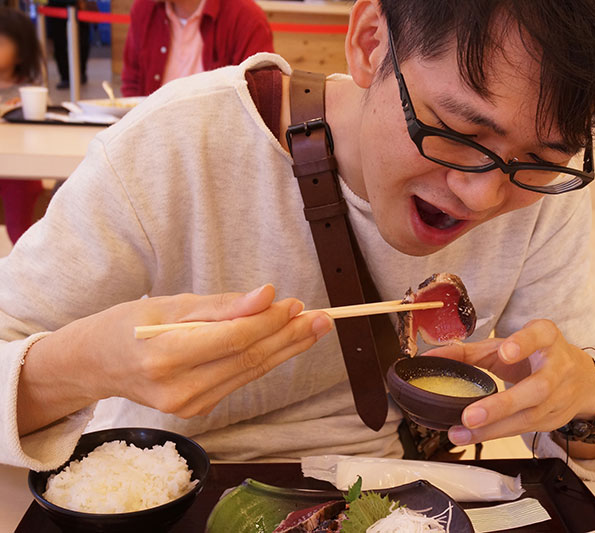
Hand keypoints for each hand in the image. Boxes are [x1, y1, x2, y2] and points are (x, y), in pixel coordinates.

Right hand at [18, 285, 332, 434]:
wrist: (97, 365)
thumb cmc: (128, 326)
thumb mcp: (168, 305)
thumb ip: (220, 306)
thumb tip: (267, 296)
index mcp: (165, 357)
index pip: (234, 339)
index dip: (269, 321)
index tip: (294, 303)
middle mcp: (179, 389)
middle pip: (249, 359)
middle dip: (289, 336)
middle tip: (322, 317)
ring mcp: (190, 406)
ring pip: (251, 372)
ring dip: (286, 348)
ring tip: (314, 326)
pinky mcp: (199, 410)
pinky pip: (240, 379)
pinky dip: (265, 359)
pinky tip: (285, 342)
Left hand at [423, 319, 594, 446]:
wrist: (581, 380)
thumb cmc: (535, 356)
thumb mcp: (506, 346)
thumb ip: (470, 351)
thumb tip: (429, 356)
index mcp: (547, 338)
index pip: (539, 335)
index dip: (523, 343)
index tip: (505, 351)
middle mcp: (558, 367)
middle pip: (537, 388)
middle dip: (503, 403)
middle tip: (471, 414)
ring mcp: (559, 397)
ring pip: (528, 416)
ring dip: (493, 427)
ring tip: (462, 430)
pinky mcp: (553, 419)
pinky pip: (522, 429)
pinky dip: (495, 434)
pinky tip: (470, 436)